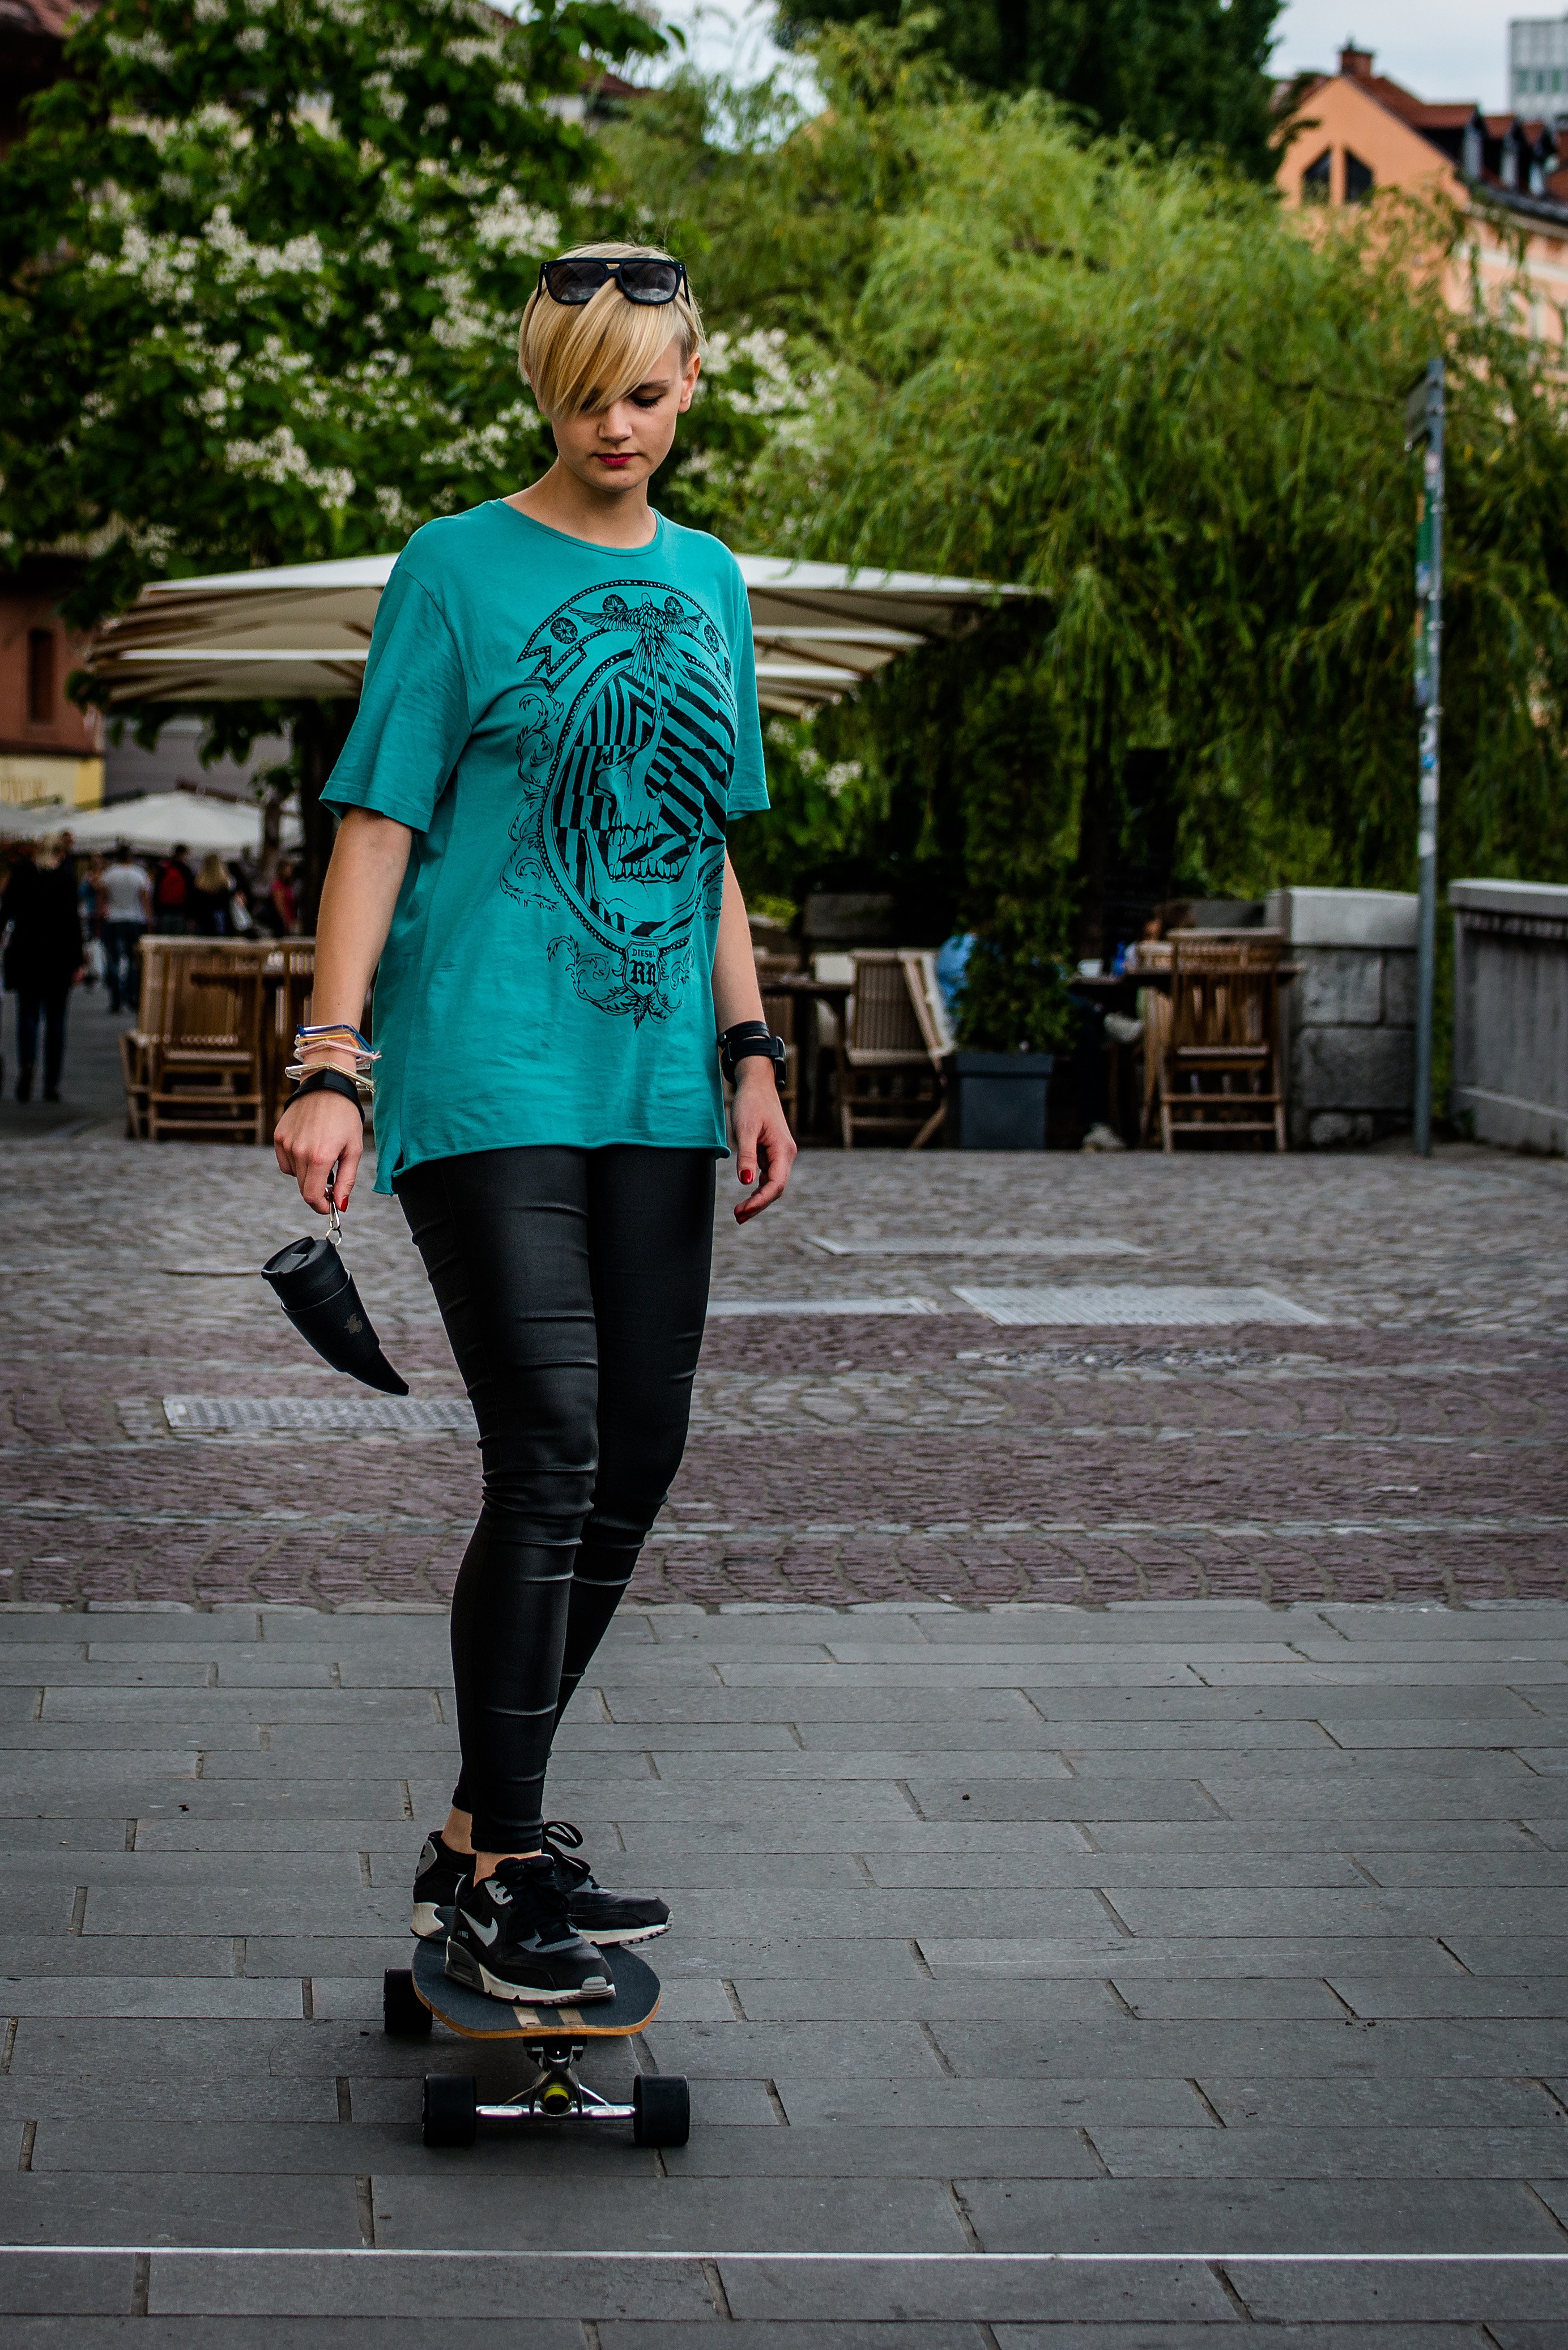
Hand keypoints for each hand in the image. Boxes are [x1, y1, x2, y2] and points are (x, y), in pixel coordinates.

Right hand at [274, 1090, 364, 1213]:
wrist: (326, 1085)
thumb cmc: (345, 1116)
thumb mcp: (353, 1150)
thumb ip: (347, 1181)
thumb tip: (340, 1204)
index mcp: (319, 1157)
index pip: (311, 1196)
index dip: (320, 1206)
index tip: (328, 1205)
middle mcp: (299, 1151)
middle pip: (303, 1187)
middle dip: (317, 1189)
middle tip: (331, 1180)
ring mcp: (286, 1144)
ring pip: (294, 1175)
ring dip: (308, 1174)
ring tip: (322, 1155)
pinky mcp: (279, 1137)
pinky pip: (286, 1161)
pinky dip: (296, 1162)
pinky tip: (308, 1148)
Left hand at [732, 1060, 795, 1223]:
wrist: (757, 1085)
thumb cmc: (751, 1103)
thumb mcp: (745, 1129)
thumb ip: (746, 1156)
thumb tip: (744, 1182)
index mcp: (783, 1149)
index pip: (776, 1184)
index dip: (760, 1201)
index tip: (743, 1211)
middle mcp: (786, 1154)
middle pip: (775, 1188)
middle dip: (758, 1205)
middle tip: (738, 1217)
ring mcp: (780, 1155)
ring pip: (772, 1184)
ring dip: (757, 1200)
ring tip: (739, 1214)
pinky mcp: (773, 1153)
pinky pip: (768, 1177)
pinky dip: (757, 1189)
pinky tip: (747, 1199)